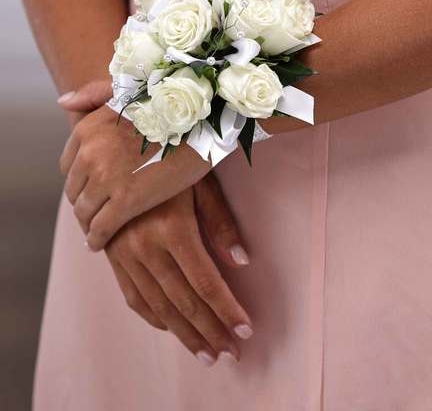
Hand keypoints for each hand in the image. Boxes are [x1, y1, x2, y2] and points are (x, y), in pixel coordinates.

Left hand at [59, 95, 210, 250]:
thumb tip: (63, 103)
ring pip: (84, 211)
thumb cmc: (172, 106)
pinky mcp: (126, 200)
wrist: (204, 122)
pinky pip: (100, 228)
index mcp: (87, 128)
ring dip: (88, 223)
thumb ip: (93, 94)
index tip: (91, 190)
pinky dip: (97, 239)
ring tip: (97, 231)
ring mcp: (106, 177)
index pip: (68, 166)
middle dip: (83, 203)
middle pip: (74, 190)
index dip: (80, 181)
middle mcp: (90, 152)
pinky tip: (100, 244)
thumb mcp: (128, 91)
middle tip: (95, 214)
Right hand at [105, 176, 251, 365]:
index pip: (206, 283)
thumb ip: (221, 222)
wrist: (118, 150)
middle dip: (210, 331)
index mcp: (172, 228)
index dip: (226, 311)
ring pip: (158, 306)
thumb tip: (243, 261)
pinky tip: (170, 328)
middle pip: (184, 302)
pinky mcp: (114, 255)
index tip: (245, 332)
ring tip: (206, 353)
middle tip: (230, 354)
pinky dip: (152, 317)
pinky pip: (132, 296)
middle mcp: (145, 246)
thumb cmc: (169, 162)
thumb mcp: (200, 183)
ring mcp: (125, 253)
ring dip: (184, 334)